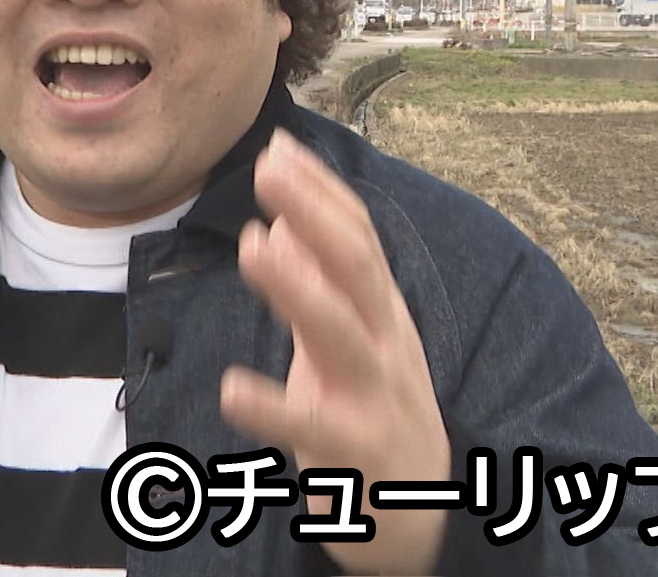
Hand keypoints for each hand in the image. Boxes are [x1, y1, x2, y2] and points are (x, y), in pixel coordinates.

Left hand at [221, 130, 450, 575]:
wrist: (426, 510)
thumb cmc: (375, 405)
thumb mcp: (351, 335)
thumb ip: (318, 280)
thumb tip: (276, 219)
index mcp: (382, 309)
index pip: (357, 235)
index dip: (320, 191)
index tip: (276, 148)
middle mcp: (385, 341)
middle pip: (356, 266)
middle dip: (312, 214)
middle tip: (265, 169)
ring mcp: (375, 396)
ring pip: (341, 332)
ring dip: (297, 286)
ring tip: (251, 245)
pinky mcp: (354, 452)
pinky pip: (311, 428)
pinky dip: (272, 408)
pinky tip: (231, 389)